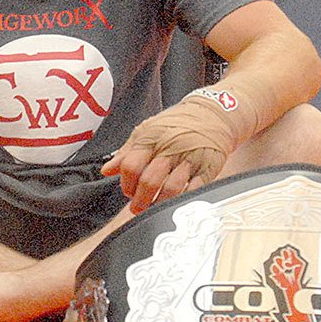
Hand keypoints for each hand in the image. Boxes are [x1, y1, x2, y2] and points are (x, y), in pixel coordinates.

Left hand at [100, 93, 238, 213]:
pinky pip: (194, 190)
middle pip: (149, 181)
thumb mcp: (148, 129)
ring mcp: (190, 159)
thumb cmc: (178, 123)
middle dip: (140, 200)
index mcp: (152, 138)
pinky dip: (182, 200)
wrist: (213, 113)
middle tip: (138, 206)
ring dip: (159, 204)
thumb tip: (107, 170)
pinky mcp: (208, 168)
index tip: (128, 191)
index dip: (126, 184)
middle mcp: (171, 148)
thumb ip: (127, 151)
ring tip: (154, 208)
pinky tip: (174, 203)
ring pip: (171, 189)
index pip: (131, 166)